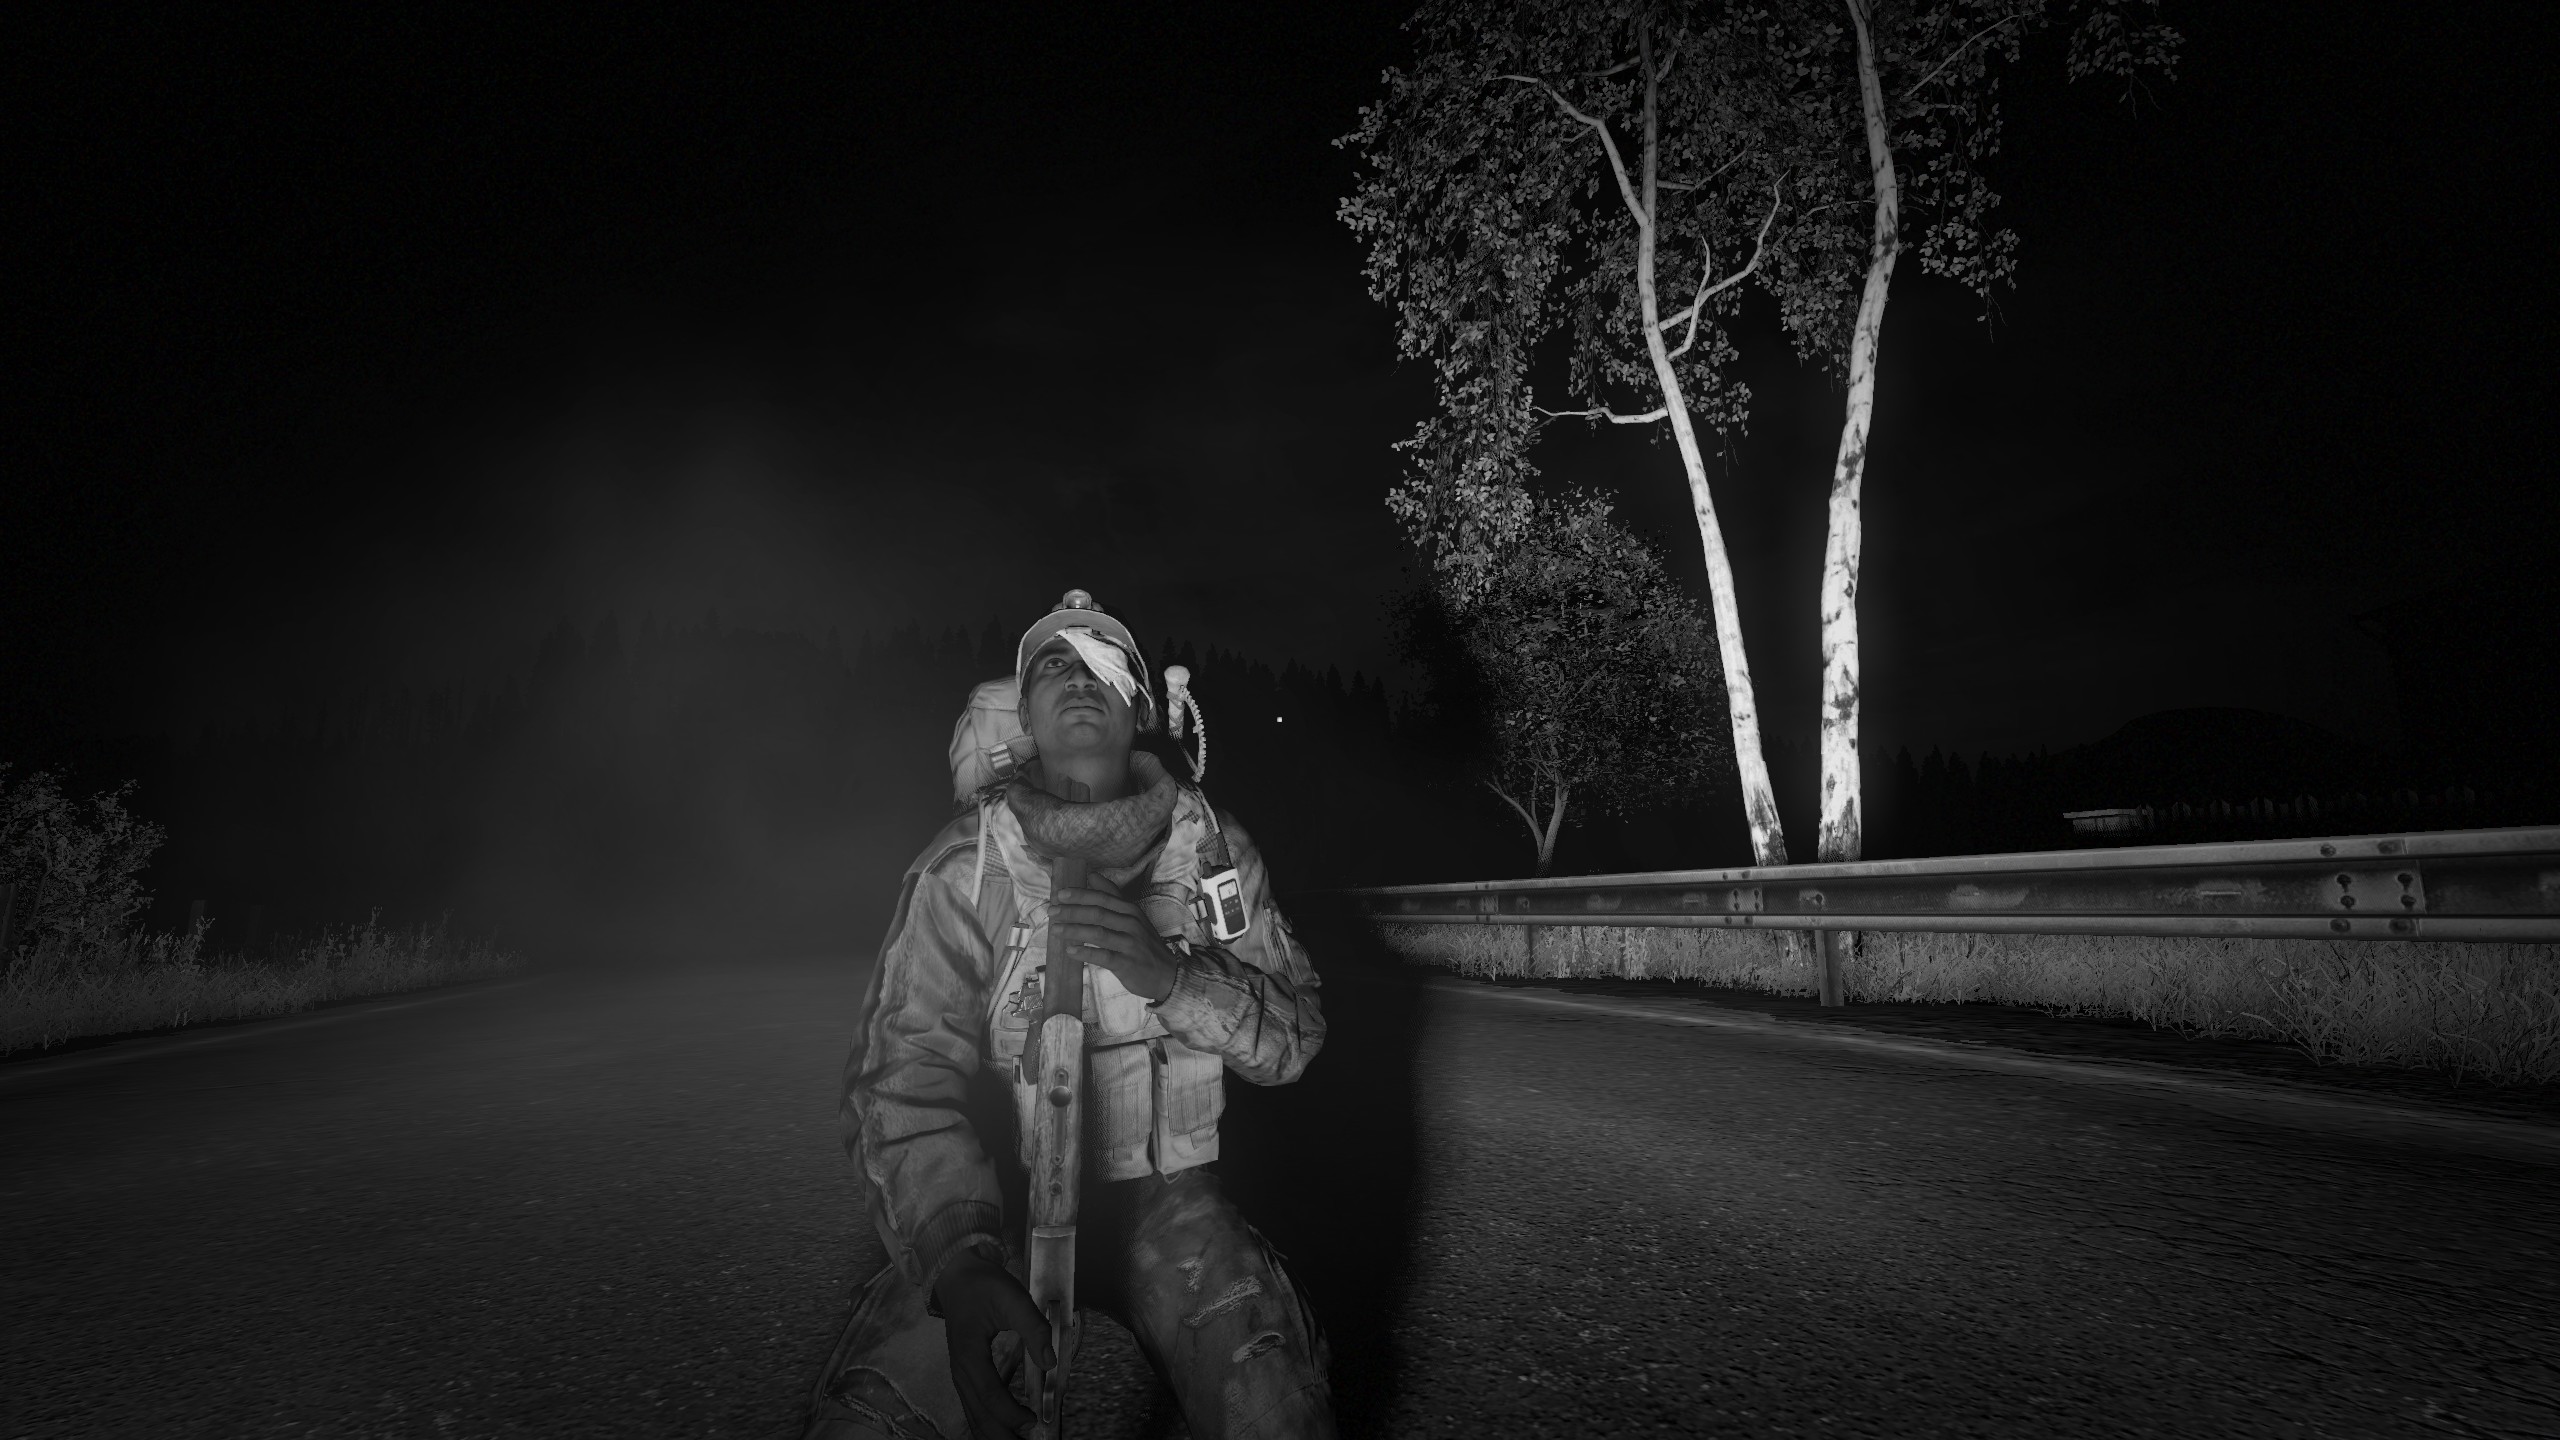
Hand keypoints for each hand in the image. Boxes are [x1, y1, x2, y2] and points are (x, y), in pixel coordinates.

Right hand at [933, 1249, 1054, 1439]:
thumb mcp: (1012, 1298)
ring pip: (975, 1415)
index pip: (989, 1394)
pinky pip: (974, 1407)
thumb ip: (1033, 1328)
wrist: (957, 1276)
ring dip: (994, 1434)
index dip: (1009, 1413)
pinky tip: (1003, 1434)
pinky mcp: (966, 1375)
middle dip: (1001, 1436)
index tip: (1032, 1422)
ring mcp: (961, 1375)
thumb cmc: (984, 1286)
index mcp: (969, 1355)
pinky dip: (988, 1423)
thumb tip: (1050, 1361)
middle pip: (978, 1414)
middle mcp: (961, 1371)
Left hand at [1051, 886, 1181, 1001]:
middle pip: (1098, 913)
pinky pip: (1103, 956)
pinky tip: (1070, 951)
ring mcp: (1130, 944)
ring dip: (1074, 931)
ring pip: (1098, 933)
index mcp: (1131, 910)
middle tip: (1051, 911)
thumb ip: (1113, 896)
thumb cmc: (1143, 944)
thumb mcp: (1133, 916)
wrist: (1166, 973)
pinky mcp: (1127, 964)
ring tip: (1055, 930)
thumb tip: (1092, 875)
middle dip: (1071, 911)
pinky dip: (1085, 953)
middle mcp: (1132, 924)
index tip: (1060, 894)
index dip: (1080, 895)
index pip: (1102, 898)